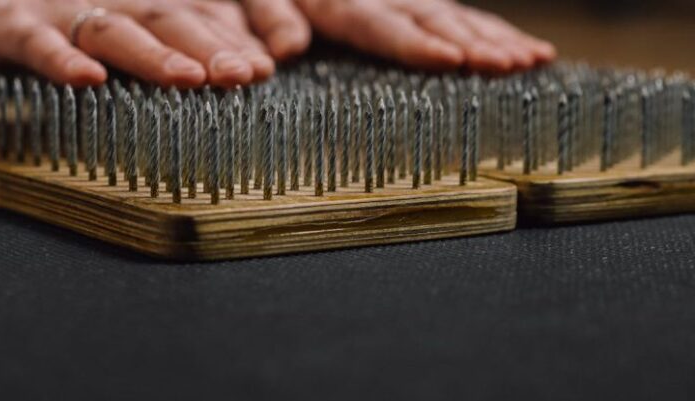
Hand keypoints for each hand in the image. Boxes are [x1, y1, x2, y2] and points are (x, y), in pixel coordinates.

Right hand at [0, 0, 274, 86]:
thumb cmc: (72, 10)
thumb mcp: (134, 18)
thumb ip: (190, 36)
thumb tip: (261, 65)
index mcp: (150, 2)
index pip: (202, 17)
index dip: (236, 40)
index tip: (267, 68)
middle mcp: (117, 1)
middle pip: (171, 20)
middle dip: (210, 47)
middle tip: (245, 74)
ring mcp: (64, 10)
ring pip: (116, 31)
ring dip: (153, 55)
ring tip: (187, 78)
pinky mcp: (12, 23)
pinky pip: (37, 42)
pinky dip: (61, 59)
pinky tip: (87, 78)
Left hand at [242, 0, 555, 72]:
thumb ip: (272, 17)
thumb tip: (287, 50)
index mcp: (342, 2)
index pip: (385, 26)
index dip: (419, 45)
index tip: (452, 61)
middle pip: (434, 21)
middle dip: (475, 44)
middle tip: (512, 65)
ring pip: (458, 18)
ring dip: (497, 40)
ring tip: (533, 60)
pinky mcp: (418, 2)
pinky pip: (462, 17)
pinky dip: (495, 34)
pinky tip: (526, 50)